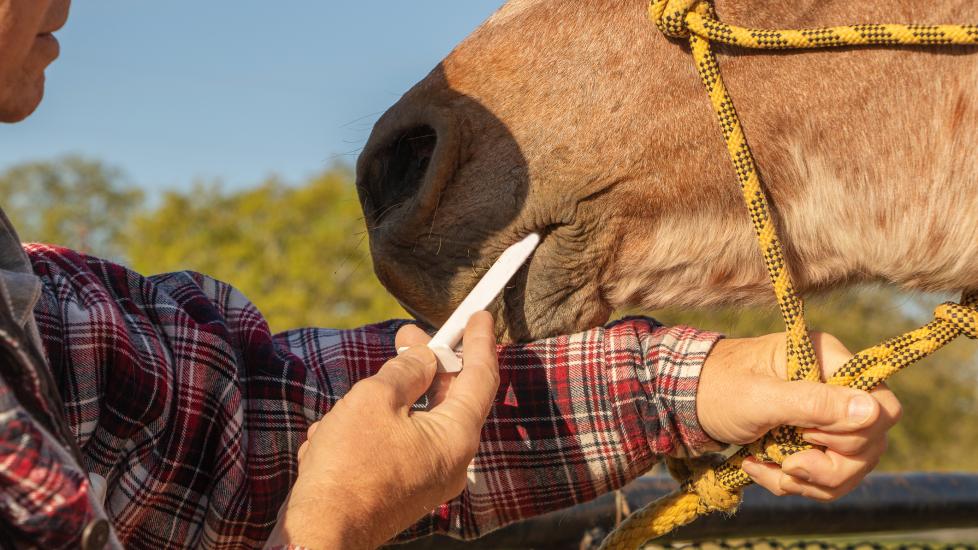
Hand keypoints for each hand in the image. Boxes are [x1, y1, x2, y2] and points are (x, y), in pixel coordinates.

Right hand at [266, 312, 499, 548]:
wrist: (320, 533)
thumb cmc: (347, 468)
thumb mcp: (375, 400)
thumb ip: (406, 371)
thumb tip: (424, 359)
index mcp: (456, 437)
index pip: (481, 378)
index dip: (479, 342)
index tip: (479, 317)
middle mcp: (451, 460)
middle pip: (449, 398)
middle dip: (426, 365)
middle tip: (407, 336)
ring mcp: (428, 478)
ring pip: (414, 420)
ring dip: (385, 403)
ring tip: (350, 401)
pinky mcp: (403, 489)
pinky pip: (395, 446)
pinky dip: (369, 432)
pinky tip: (333, 437)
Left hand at [697, 332, 901, 500]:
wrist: (684, 402)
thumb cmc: (718, 389)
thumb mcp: (760, 398)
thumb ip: (812, 403)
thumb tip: (873, 411)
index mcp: (828, 360)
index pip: (882, 406)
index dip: (853, 432)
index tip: (807, 433)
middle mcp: (836, 385)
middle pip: (871, 443)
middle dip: (828, 465)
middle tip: (787, 462)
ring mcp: (826, 415)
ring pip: (851, 465)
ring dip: (810, 480)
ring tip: (770, 470)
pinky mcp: (812, 439)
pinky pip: (826, 476)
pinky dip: (796, 482)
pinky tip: (760, 469)